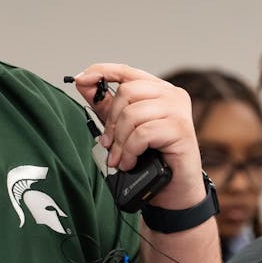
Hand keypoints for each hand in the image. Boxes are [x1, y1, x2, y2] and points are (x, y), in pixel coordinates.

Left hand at [72, 63, 205, 209]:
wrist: (174, 191)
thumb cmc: (152, 159)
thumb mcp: (123, 129)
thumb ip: (105, 106)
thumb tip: (84, 82)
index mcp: (158, 90)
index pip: (126, 71)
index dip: (102, 71)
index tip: (81, 79)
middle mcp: (171, 95)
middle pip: (127, 92)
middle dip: (111, 121)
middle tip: (108, 144)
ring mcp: (178, 110)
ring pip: (132, 114)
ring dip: (119, 141)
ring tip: (119, 159)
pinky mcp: (181, 129)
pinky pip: (142, 133)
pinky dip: (130, 151)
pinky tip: (130, 162)